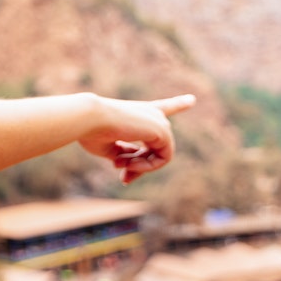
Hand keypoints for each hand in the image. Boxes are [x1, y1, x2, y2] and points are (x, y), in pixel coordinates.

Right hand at [78, 94, 195, 183]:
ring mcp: (159, 121)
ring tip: (121, 166)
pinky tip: (130, 163)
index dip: (176, 104)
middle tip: (123, 179)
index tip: (191, 100)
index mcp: (137, 112)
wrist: (89, 118)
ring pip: (160, 155)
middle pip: (155, 147)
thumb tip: (134, 166)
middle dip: (138, 166)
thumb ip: (125, 154)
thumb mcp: (108, 147)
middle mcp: (151, 113)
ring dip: (140, 167)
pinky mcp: (163, 131)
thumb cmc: (91, 131)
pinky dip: (147, 167)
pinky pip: (163, 159)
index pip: (161, 107)